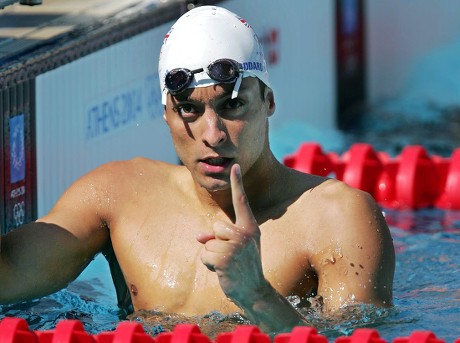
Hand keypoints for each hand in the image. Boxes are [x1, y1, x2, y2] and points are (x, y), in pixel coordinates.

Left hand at [196, 164, 268, 303]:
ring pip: (209, 242)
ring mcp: (237, 245)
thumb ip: (218, 237)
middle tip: (231, 257)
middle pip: (216, 226)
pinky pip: (205, 254)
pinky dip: (209, 264)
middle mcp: (245, 233)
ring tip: (227, 264)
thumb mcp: (235, 247)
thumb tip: (199, 237)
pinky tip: (223, 271)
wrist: (253, 291)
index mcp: (250, 227)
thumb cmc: (242, 267)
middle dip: (217, 241)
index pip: (241, 201)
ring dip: (212, 255)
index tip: (234, 165)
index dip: (237, 183)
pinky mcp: (226, 258)